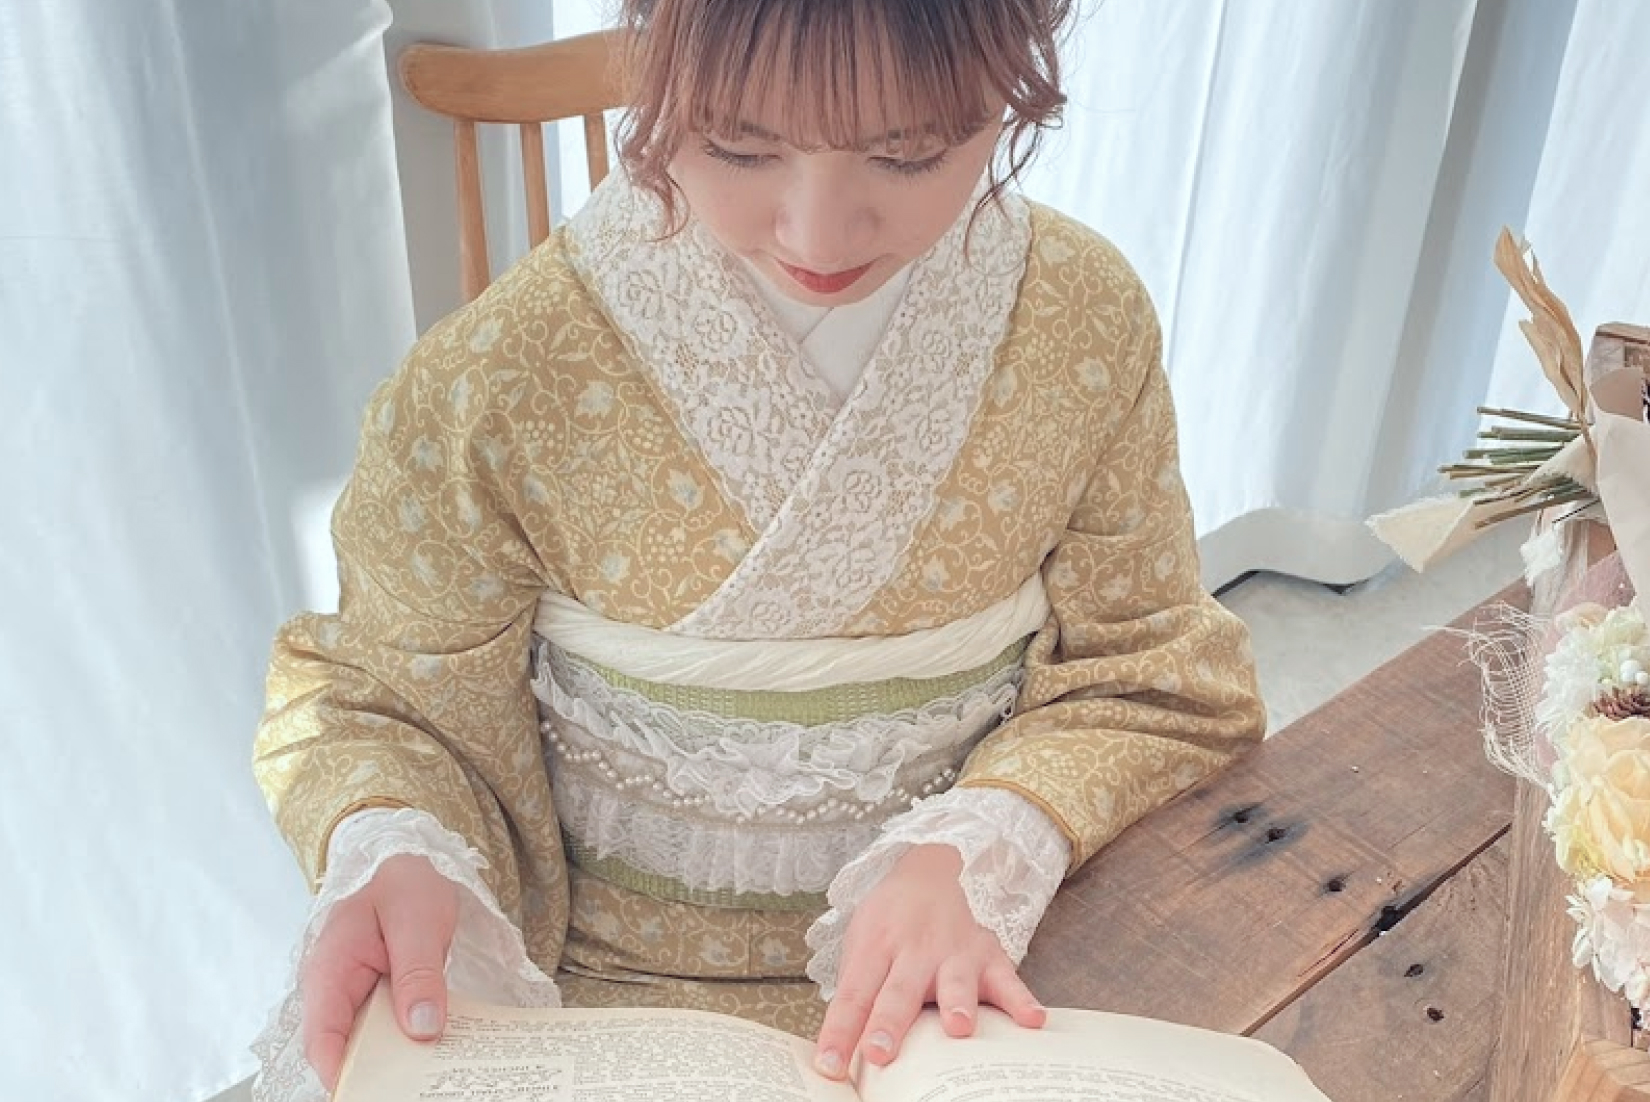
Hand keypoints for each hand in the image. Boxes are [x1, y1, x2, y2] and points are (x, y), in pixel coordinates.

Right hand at [301, 854, 458, 1090]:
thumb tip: (423, 1028)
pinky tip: (438, 1051)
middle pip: (345, 1049)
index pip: (322, 1037)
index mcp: (330, 970)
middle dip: (375, 1073)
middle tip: (412, 1086)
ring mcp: (356, 997)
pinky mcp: (378, 1000)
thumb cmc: (405, 885)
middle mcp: (335, 991)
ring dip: (397, 1060)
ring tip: (430, 1075)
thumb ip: (419, 973)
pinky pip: (389, 1030)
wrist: (410, 865)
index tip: (368, 1091)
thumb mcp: (418, 922)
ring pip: (369, 1044)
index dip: (339, 1073)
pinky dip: (410, 1041)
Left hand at [813, 844, 1045, 1079]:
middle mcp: (914, 950)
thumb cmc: (889, 922)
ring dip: (957, 1004)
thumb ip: (856, 996)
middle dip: (888, 1024)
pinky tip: (1032, 1020)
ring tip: (959, 1028)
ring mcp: (954, 952)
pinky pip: (1007, 979)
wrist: (928, 871)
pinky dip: (1022, 1000)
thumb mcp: (861, 946)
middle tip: (878, 1053)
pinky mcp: (988, 954)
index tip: (829, 1065)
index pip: (853, 995)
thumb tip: (838, 1053)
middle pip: (899, 991)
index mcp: (875, 948)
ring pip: (954, 982)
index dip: (839, 1031)